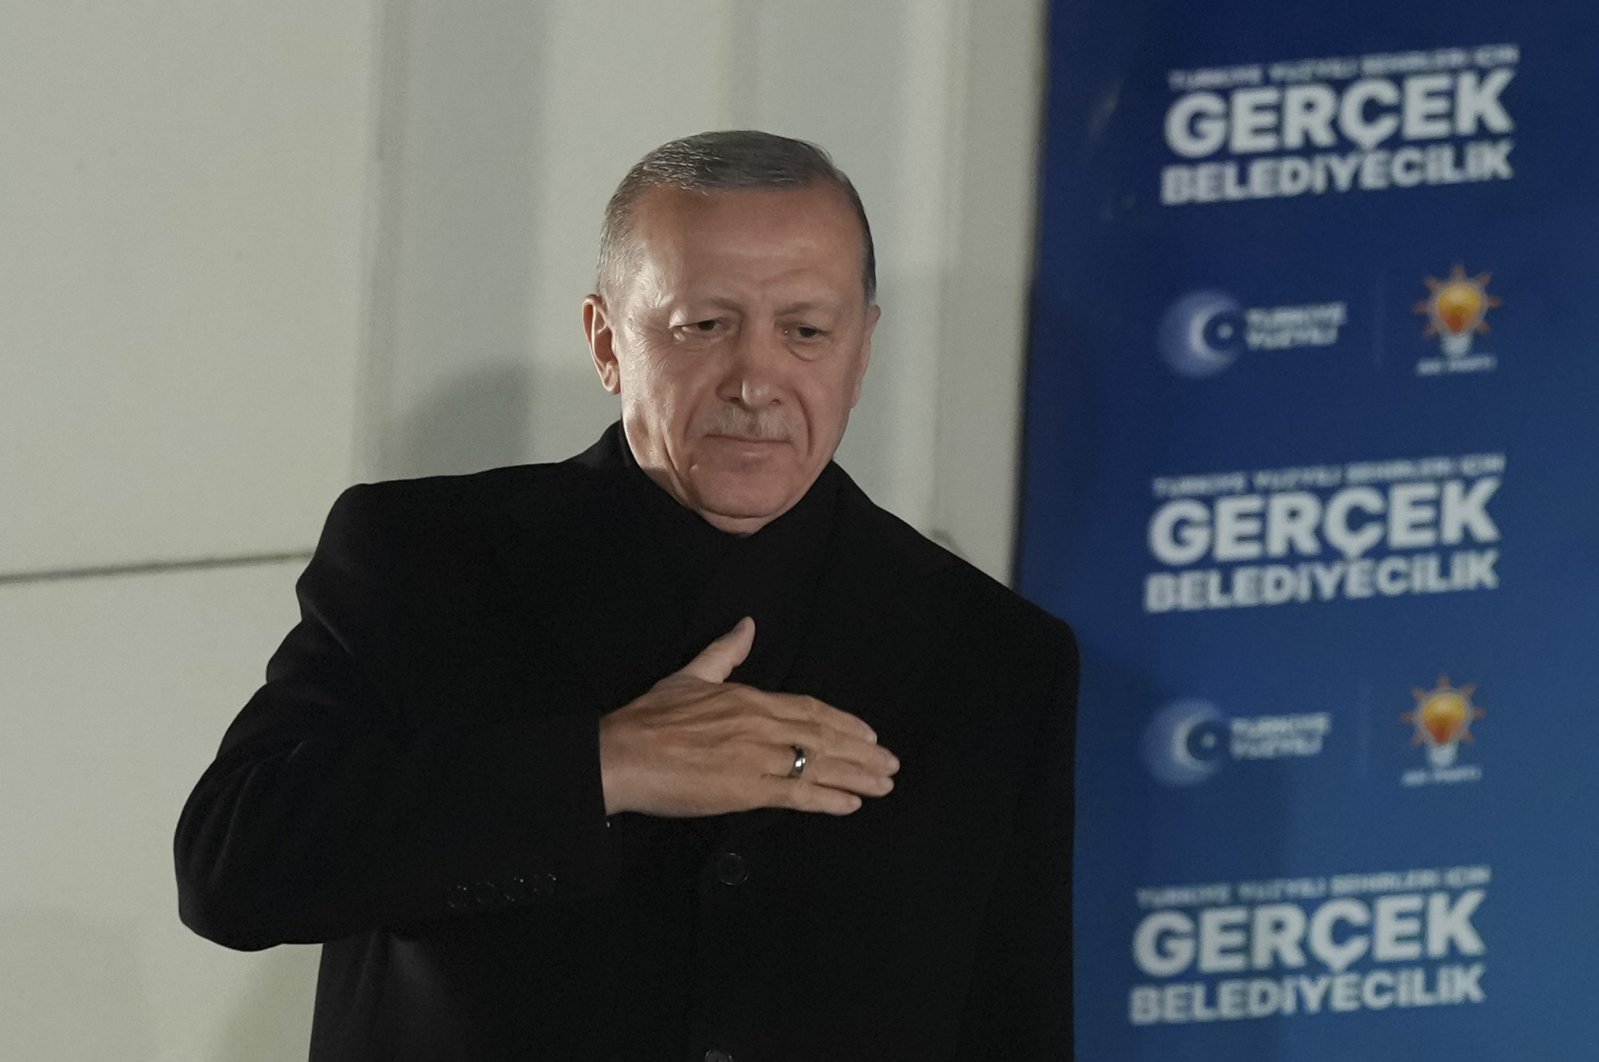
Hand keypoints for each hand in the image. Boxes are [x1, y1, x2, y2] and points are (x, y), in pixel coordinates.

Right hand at [598, 617, 899, 816]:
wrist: (624, 754)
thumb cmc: (651, 717)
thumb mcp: (691, 675)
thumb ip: (725, 652)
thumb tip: (748, 625)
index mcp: (750, 699)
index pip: (810, 709)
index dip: (844, 722)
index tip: (869, 734)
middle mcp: (762, 726)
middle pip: (824, 738)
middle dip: (862, 752)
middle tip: (892, 764)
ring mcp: (758, 759)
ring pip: (819, 765)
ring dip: (857, 776)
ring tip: (883, 785)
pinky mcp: (747, 790)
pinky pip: (797, 795)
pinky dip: (828, 798)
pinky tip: (851, 804)